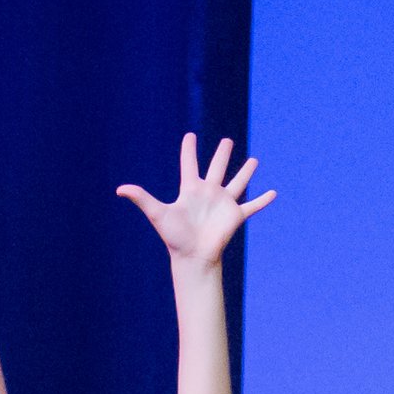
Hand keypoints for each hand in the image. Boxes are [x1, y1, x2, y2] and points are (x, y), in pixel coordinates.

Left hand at [117, 134, 271, 268]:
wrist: (193, 257)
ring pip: (237, 183)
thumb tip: (119, 189)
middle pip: (217, 168)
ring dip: (246, 173)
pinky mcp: (235, 216)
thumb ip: (142, 199)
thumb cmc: (174, 237)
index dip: (188, 150)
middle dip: (223, 154)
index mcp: (191, 190)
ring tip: (254, 161)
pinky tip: (273, 193)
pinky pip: (251, 207)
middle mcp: (209, 193)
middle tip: (228, 141)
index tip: (190, 136)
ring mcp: (223, 204)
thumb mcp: (158, 214)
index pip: (189, 164)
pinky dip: (263, 201)